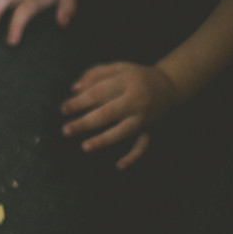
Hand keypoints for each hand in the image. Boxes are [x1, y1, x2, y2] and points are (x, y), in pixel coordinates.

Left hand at [61, 62, 180, 169]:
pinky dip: (133, 156)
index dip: (80, 101)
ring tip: (85, 147)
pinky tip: (119, 165)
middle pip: (108, 113)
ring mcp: (144, 117)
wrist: (169, 85)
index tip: (63, 109)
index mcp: (127, 82)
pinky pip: (143, 145)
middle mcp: (136, 100)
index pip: (99, 92)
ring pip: (123, 131)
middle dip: (85, 122)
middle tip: (65, 130)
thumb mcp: (118, 67)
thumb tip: (74, 88)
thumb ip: (95, 73)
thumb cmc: (135, 76)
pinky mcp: (150, 129)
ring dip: (104, 140)